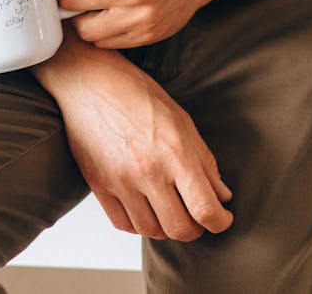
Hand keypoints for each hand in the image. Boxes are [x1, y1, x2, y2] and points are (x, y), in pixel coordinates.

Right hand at [40, 40, 232, 240]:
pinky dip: (139, 223)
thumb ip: (205, 161)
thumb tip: (222, 196)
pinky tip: (145, 207)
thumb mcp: (181, 120)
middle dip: (195, 228)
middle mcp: (148, 170)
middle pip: (180, 229)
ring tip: (169, 208)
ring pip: (151, 231)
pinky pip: (124, 224)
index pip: (205, 209)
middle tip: (196, 215)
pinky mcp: (99, 185)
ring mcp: (121, 180)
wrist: (90, 81)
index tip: (222, 218)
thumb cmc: (137, 94)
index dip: (220, 222)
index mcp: (175, 152)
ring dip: (166, 226)